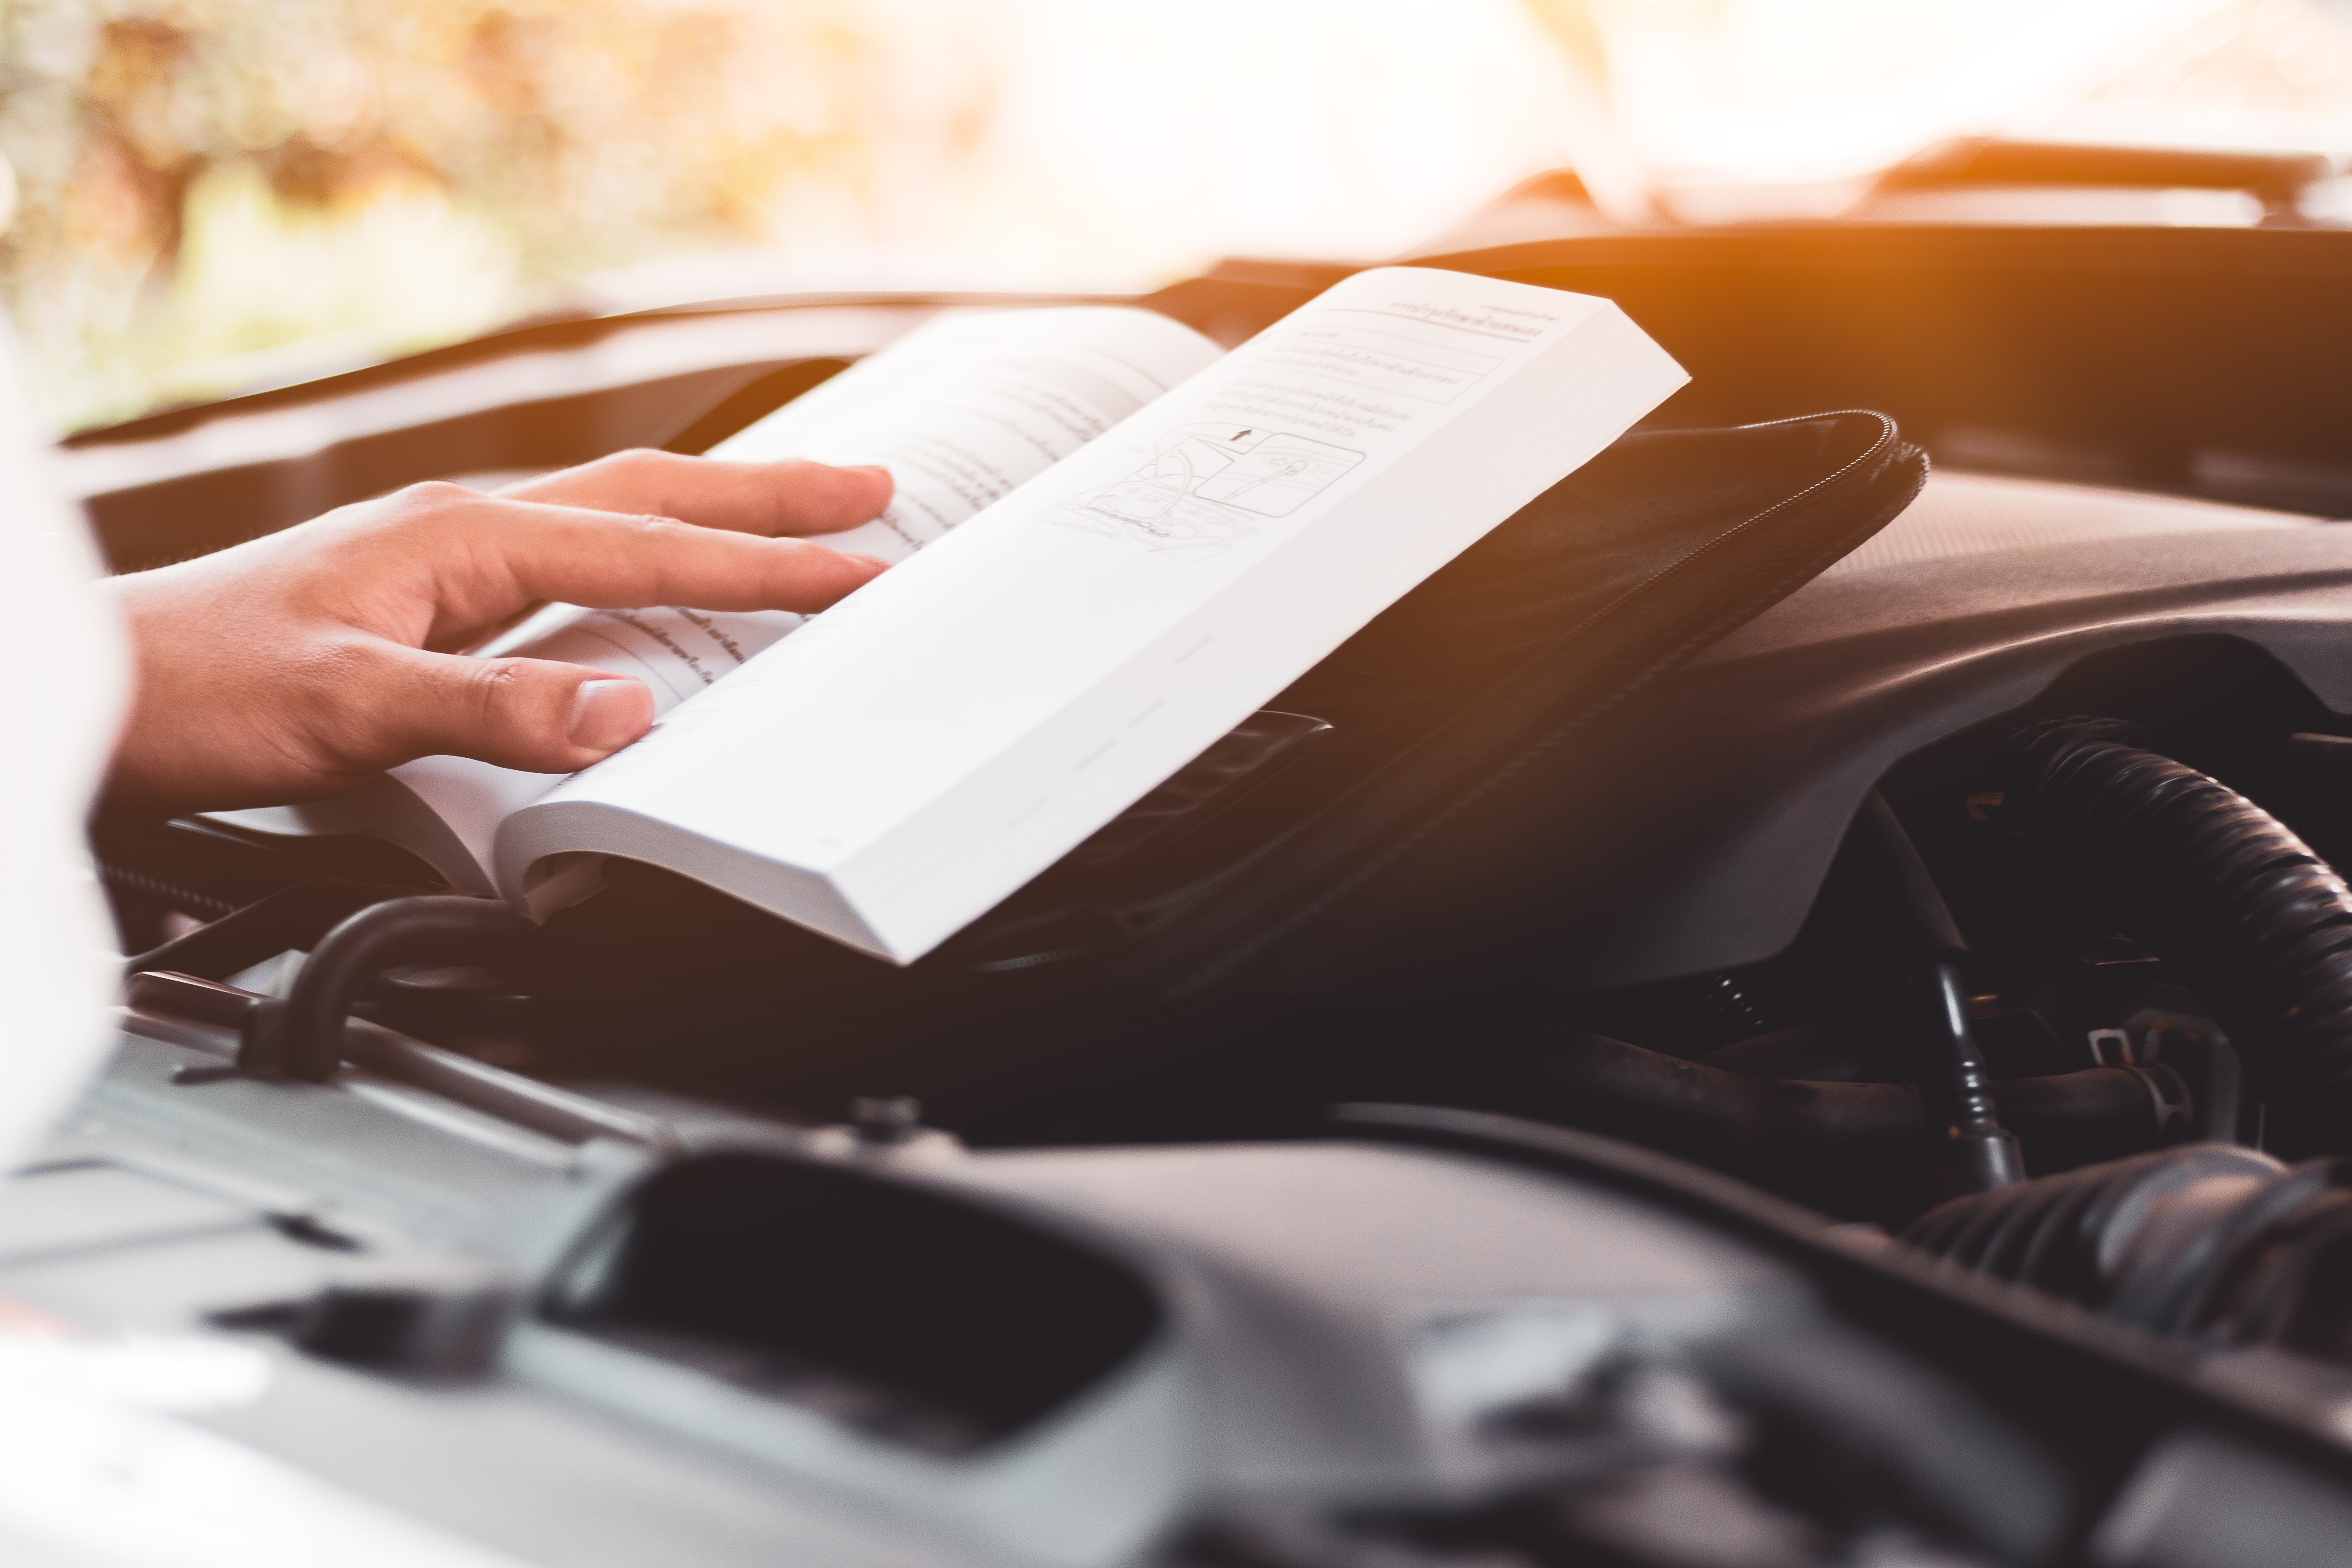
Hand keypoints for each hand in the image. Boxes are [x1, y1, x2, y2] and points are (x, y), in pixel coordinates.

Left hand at [103, 449, 892, 810]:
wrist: (103, 688)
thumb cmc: (205, 693)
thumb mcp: (349, 710)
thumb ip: (494, 708)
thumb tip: (625, 709)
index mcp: (463, 542)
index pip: (646, 551)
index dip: (760, 565)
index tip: (855, 571)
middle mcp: (464, 530)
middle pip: (649, 498)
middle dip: (768, 497)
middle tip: (869, 490)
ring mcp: (447, 555)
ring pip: (615, 516)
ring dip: (713, 513)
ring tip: (796, 512)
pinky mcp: (430, 591)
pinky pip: (573, 556)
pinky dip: (645, 549)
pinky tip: (657, 569)